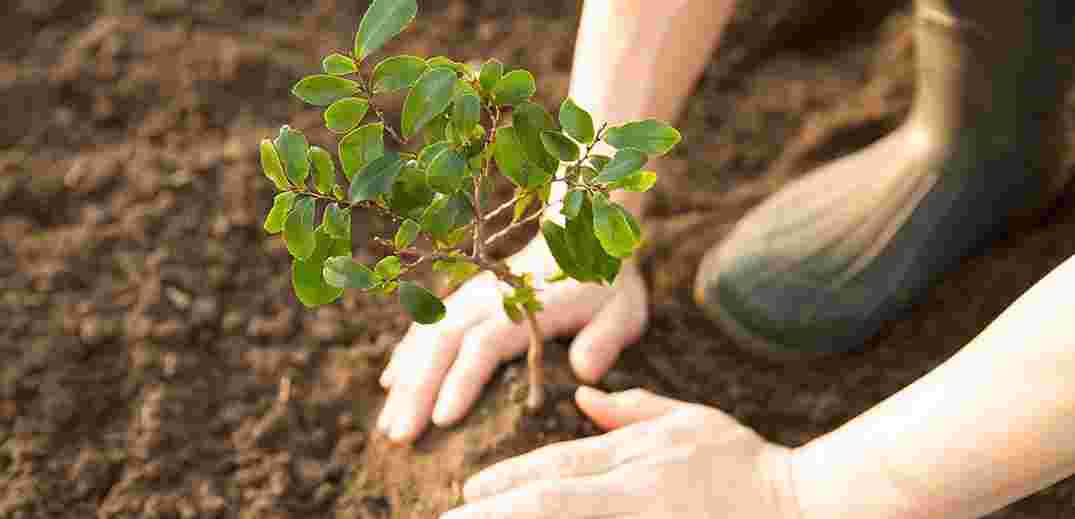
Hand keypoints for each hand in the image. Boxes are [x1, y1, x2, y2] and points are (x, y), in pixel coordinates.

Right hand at [377, 238, 649, 442]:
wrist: (581, 235)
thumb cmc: (605, 285)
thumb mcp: (623, 310)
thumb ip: (604, 340)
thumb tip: (585, 372)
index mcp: (525, 306)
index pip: (484, 345)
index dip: (462, 381)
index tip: (442, 420)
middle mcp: (488, 299)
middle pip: (442, 344)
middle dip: (417, 391)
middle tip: (399, 437)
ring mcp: (470, 297)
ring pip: (427, 337)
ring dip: (405, 381)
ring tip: (386, 426)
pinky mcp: (462, 299)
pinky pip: (425, 325)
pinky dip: (406, 354)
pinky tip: (390, 385)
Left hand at [445, 388, 801, 518]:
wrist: (802, 506)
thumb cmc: (744, 462)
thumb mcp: (689, 421)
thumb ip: (633, 410)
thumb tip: (585, 396)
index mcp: (636, 459)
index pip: (556, 469)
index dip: (507, 482)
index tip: (468, 494)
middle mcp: (632, 496)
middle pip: (549, 505)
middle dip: (494, 515)